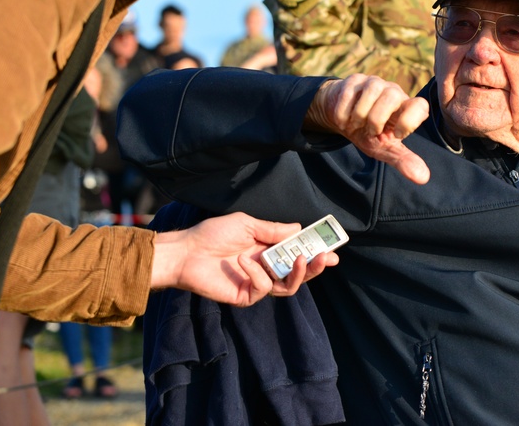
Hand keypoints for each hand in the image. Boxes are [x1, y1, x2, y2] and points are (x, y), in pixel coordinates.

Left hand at [150, 212, 337, 304]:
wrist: (186, 252)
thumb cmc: (212, 234)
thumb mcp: (247, 224)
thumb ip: (273, 230)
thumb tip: (299, 229)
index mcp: (268, 250)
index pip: (298, 253)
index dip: (315, 252)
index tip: (333, 248)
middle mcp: (266, 267)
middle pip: (298, 273)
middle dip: (315, 266)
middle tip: (327, 258)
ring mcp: (257, 283)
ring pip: (288, 286)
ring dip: (298, 273)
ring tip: (300, 259)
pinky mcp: (246, 295)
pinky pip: (263, 287)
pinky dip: (258, 273)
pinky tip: (245, 260)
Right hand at [304, 74, 430, 183]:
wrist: (342, 119)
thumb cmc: (369, 134)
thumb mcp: (385, 149)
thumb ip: (403, 160)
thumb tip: (423, 178)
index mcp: (405, 108)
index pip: (420, 106)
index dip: (409, 122)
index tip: (395, 136)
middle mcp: (393, 92)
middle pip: (392, 96)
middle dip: (376, 119)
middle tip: (369, 131)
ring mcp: (374, 83)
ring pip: (372, 89)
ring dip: (359, 114)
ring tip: (356, 125)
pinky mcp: (354, 80)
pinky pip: (349, 92)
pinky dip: (343, 113)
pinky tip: (344, 119)